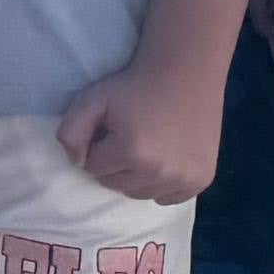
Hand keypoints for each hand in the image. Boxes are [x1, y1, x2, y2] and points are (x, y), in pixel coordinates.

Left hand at [59, 60, 225, 207]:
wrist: (185, 76)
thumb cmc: (134, 87)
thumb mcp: (92, 100)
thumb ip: (71, 132)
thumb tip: (76, 163)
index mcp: (131, 152)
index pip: (93, 168)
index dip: (97, 147)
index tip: (108, 130)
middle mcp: (160, 172)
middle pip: (117, 185)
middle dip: (114, 165)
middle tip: (126, 137)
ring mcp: (185, 178)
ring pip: (141, 193)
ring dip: (135, 177)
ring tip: (144, 148)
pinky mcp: (202, 179)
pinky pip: (168, 198)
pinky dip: (161, 185)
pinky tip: (162, 161)